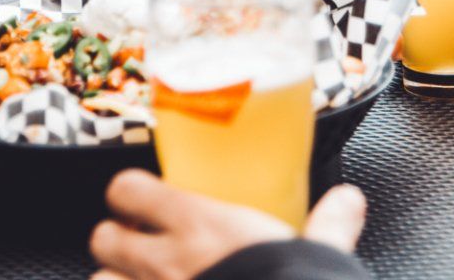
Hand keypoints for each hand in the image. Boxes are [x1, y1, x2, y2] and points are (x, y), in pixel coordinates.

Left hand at [89, 169, 366, 279]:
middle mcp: (164, 263)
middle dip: (116, 242)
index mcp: (200, 227)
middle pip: (104, 237)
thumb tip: (349, 200)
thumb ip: (330, 225)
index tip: (142, 198)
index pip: (129, 189)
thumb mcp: (319, 257)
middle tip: (139, 246)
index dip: (130, 194)